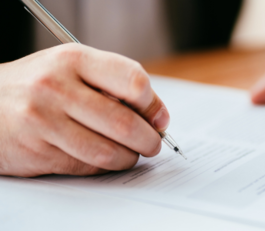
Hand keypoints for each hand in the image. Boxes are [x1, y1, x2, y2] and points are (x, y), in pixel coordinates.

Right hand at [0, 44, 169, 176]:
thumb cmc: (39, 84)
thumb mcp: (73, 67)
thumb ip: (113, 83)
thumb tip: (156, 115)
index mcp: (74, 60)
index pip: (133, 80)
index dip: (153, 104)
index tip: (159, 118)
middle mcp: (57, 88)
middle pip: (124, 123)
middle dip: (149, 140)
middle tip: (153, 143)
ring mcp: (44, 122)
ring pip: (108, 151)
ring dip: (129, 157)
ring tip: (131, 153)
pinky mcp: (37, 151)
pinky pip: (87, 166)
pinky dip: (106, 166)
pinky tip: (106, 159)